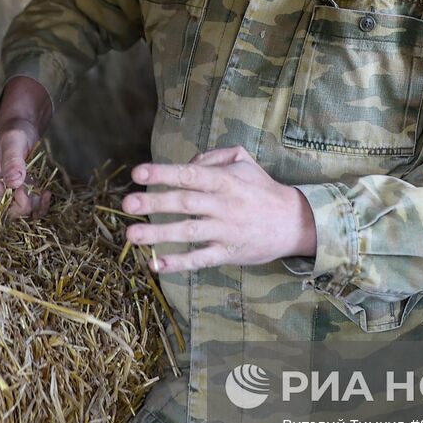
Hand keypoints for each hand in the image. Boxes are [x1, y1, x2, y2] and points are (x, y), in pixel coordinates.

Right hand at [0, 77, 54, 218]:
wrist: (19, 125)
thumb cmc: (13, 131)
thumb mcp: (13, 142)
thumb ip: (12, 161)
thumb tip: (14, 183)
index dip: (16, 204)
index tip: (25, 186)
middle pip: (10, 215)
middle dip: (28, 207)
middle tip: (39, 191)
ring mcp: (4, 193)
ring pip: (21, 214)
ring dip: (36, 208)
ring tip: (45, 193)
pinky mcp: (16, 192)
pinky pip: (27, 208)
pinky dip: (39, 205)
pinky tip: (46, 193)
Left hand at [121, 145, 316, 273]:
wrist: (294, 222)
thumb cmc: (262, 189)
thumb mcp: (243, 161)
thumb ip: (213, 158)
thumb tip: (185, 164)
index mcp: (226, 180)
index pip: (191, 174)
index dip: (164, 173)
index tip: (138, 173)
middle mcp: (224, 205)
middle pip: (185, 202)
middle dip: (154, 202)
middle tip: (127, 203)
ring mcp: (226, 231)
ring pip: (189, 232)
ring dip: (159, 233)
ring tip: (132, 234)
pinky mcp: (228, 254)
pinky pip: (201, 259)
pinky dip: (179, 263)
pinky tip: (157, 264)